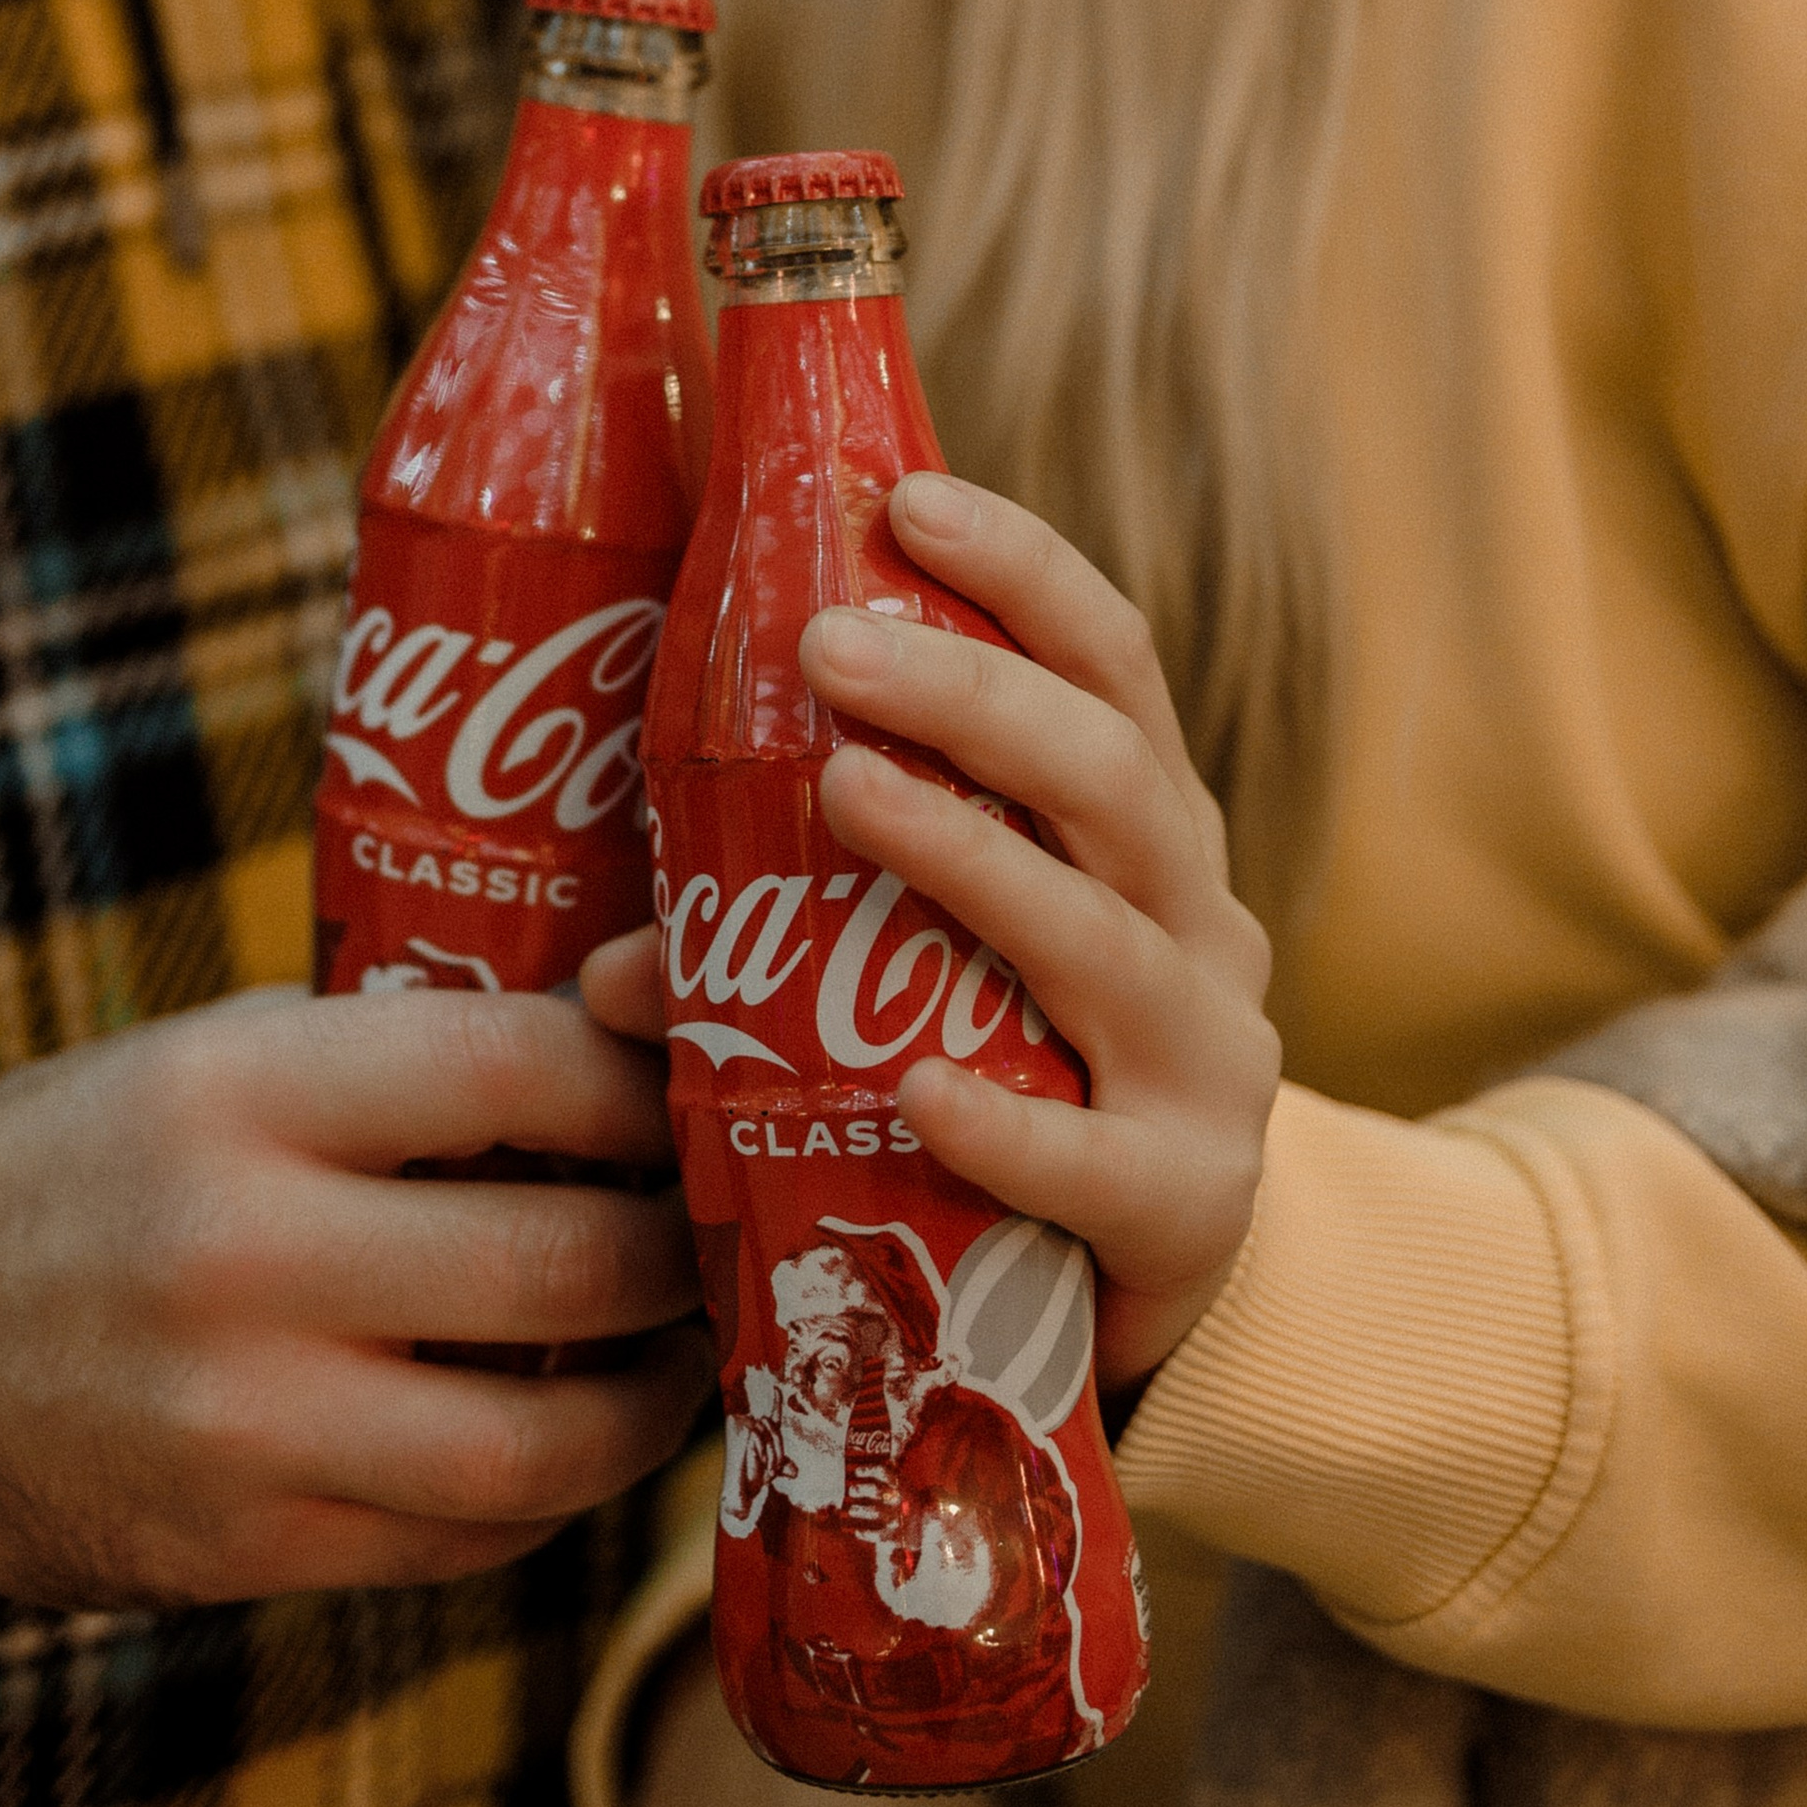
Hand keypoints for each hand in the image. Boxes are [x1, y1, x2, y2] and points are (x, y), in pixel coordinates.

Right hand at [0, 985, 712, 1605]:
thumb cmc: (87, 1165)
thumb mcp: (215, 1053)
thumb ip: (403, 1052)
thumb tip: (639, 1033)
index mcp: (240, 1094)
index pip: (529, 1070)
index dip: (652, 1081)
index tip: (698, 1087)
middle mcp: (241, 1257)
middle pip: (572, 1263)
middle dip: (682, 1252)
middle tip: (719, 1232)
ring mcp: (240, 1425)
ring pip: (542, 1444)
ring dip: (650, 1405)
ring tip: (674, 1357)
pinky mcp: (235, 1553)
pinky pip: (462, 1541)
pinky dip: (543, 1496)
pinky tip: (561, 1441)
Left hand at [814, 471, 1278, 1382]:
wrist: (1142, 1310)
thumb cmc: (1015, 1095)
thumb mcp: (924, 987)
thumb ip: (780, 955)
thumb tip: (601, 975)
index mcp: (1141, 837)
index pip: (1109, 663)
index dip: (1023, 570)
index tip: (908, 497)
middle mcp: (1194, 926)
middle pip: (1109, 773)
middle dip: (972, 696)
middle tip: (828, 646)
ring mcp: (1205, 1067)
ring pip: (1102, 940)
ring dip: (972, 859)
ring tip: (846, 795)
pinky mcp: (1186, 1204)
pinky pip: (1093, 1159)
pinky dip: (1006, 1124)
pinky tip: (917, 1088)